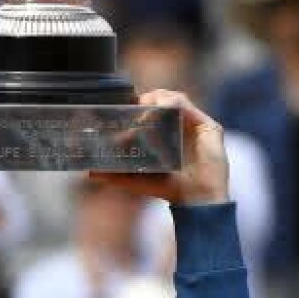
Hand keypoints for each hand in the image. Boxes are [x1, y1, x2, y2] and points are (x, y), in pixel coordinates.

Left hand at [88, 91, 228, 206]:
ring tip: (142, 116)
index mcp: (165, 131)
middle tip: (129, 113)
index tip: (120, 110)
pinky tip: (156, 115)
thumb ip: (115, 175)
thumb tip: (90, 172)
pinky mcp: (207, 125)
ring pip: (170, 96)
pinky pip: (184, 104)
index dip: (134, 105)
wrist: (197, 201)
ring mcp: (194, 122)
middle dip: (142, 101)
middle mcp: (180, 124)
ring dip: (153, 101)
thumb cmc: (170, 189)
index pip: (148, 107)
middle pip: (158, 97)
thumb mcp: (136, 180)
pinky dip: (167, 104)